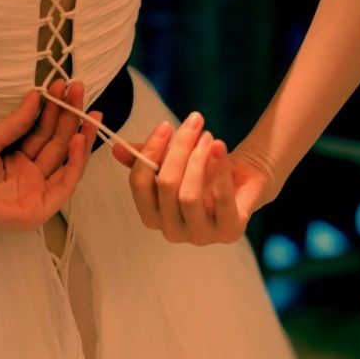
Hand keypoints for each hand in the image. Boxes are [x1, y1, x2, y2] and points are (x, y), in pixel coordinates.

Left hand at [0, 80, 101, 242]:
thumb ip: (16, 122)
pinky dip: (75, 162)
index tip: (63, 86)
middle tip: (78, 89)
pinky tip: (79, 139)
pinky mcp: (41, 209)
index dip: (54, 111)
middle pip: (57, 144)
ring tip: (88, 109)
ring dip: (79, 135)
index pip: (43, 134)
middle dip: (70, 116)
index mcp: (18, 163)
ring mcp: (37, 194)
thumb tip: (36, 96)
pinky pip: (65, 184)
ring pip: (66, 161)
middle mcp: (31, 178)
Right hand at [111, 112, 272, 245]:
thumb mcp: (171, 163)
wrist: (243, 182)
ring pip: (188, 196)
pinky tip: (219, 147)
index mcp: (152, 216)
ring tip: (207, 136)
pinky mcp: (229, 232)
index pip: (139, 186)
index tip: (164, 126)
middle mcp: (172, 231)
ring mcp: (201, 236)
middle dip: (178, 150)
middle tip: (194, 123)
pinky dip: (220, 169)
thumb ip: (144, 159)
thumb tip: (116, 149)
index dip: (148, 153)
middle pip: (165, 186)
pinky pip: (222, 199)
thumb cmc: (202, 173)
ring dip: (197, 159)